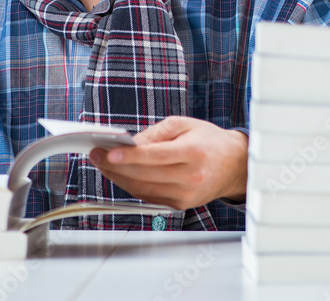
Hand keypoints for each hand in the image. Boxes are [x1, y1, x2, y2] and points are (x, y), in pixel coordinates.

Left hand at [89, 116, 247, 210]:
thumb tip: (130, 144)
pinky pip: (148, 197)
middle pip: (144, 175)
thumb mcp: (185, 124)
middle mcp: (191, 177)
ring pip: (142, 189)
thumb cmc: (208, 141)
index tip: (107, 152)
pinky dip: (131, 186)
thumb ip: (156, 133)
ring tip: (103, 164)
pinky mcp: (180, 205)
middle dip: (115, 166)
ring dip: (118, 178)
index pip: (155, 156)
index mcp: (193, 152)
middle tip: (96, 155)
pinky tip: (120, 175)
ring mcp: (185, 194)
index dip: (129, 156)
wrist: (233, 165)